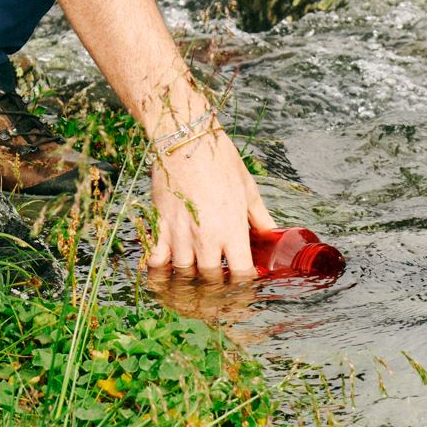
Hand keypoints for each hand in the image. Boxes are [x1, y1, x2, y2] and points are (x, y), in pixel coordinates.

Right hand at [146, 122, 276, 278]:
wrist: (185, 138)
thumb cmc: (219, 159)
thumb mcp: (247, 187)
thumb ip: (260, 217)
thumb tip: (271, 234)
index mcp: (232, 228)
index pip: (241, 274)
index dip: (245, 284)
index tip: (245, 282)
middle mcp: (207, 236)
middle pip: (211, 280)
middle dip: (218, 288)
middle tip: (219, 286)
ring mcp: (181, 232)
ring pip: (184, 274)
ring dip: (190, 280)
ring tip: (195, 281)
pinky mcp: (160, 224)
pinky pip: (156, 258)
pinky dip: (159, 269)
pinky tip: (166, 268)